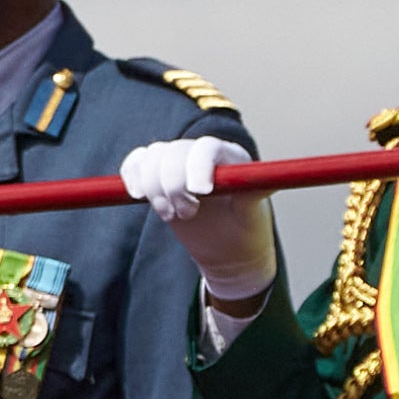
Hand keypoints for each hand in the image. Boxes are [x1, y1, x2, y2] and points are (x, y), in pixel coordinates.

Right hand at [119, 138, 275, 297]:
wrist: (227, 250)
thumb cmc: (246, 232)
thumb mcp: (253, 214)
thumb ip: (254, 191)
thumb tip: (267, 180)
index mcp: (229, 156)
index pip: (206, 148)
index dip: (197, 166)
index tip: (199, 192)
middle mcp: (201, 154)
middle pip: (174, 152)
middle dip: (173, 186)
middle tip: (187, 215)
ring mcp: (177, 163)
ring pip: (152, 156)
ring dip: (153, 187)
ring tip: (170, 215)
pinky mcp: (156, 176)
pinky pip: (135, 163)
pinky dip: (132, 175)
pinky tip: (138, 194)